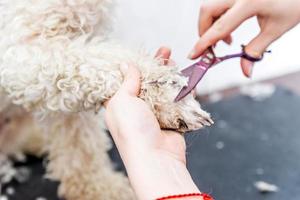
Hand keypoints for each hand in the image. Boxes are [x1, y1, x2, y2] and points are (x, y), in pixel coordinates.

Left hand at [105, 47, 199, 199]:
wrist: (156, 158)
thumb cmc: (132, 130)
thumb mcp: (122, 100)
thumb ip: (127, 81)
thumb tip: (126, 65)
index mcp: (118, 105)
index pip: (123, 80)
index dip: (132, 66)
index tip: (140, 53)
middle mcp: (135, 109)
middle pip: (146, 81)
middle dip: (155, 65)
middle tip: (165, 50)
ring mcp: (153, 114)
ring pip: (162, 88)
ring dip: (169, 73)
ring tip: (174, 58)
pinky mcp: (170, 118)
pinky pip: (176, 99)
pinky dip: (181, 88)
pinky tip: (184, 76)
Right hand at [189, 0, 299, 76]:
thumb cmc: (294, 3)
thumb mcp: (276, 29)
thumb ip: (255, 50)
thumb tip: (245, 70)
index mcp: (250, 2)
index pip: (220, 26)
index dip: (204, 42)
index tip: (194, 54)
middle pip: (207, 11)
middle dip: (204, 31)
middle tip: (211, 48)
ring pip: (211, 6)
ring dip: (211, 25)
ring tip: (225, 39)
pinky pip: (218, 3)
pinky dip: (218, 17)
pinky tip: (229, 27)